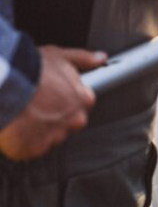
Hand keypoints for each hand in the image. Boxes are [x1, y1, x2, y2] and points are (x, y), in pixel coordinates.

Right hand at [0, 46, 105, 160]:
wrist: (5, 85)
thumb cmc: (31, 71)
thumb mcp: (60, 56)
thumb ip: (83, 58)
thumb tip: (100, 58)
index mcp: (83, 99)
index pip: (81, 104)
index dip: (64, 99)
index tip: (52, 95)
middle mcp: (74, 121)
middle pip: (68, 123)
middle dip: (54, 116)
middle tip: (35, 105)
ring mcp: (55, 137)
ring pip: (49, 137)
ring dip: (38, 130)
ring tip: (23, 114)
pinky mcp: (33, 149)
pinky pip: (30, 148)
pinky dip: (22, 141)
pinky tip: (15, 127)